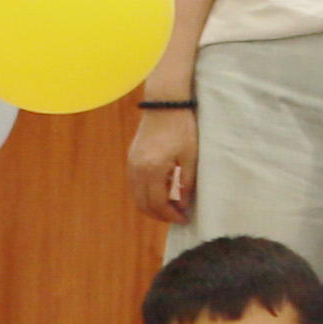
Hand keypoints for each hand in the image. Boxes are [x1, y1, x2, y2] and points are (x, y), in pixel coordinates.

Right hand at [126, 102, 199, 219]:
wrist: (165, 104)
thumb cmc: (182, 128)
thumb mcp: (191, 156)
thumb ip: (186, 183)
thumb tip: (183, 204)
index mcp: (152, 169)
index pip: (158, 204)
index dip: (171, 215)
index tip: (185, 219)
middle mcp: (137, 169)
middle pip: (144, 204)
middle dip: (161, 215)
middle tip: (178, 216)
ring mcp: (131, 164)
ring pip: (137, 197)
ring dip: (152, 206)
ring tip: (172, 207)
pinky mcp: (131, 158)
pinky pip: (135, 185)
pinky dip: (146, 194)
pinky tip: (163, 192)